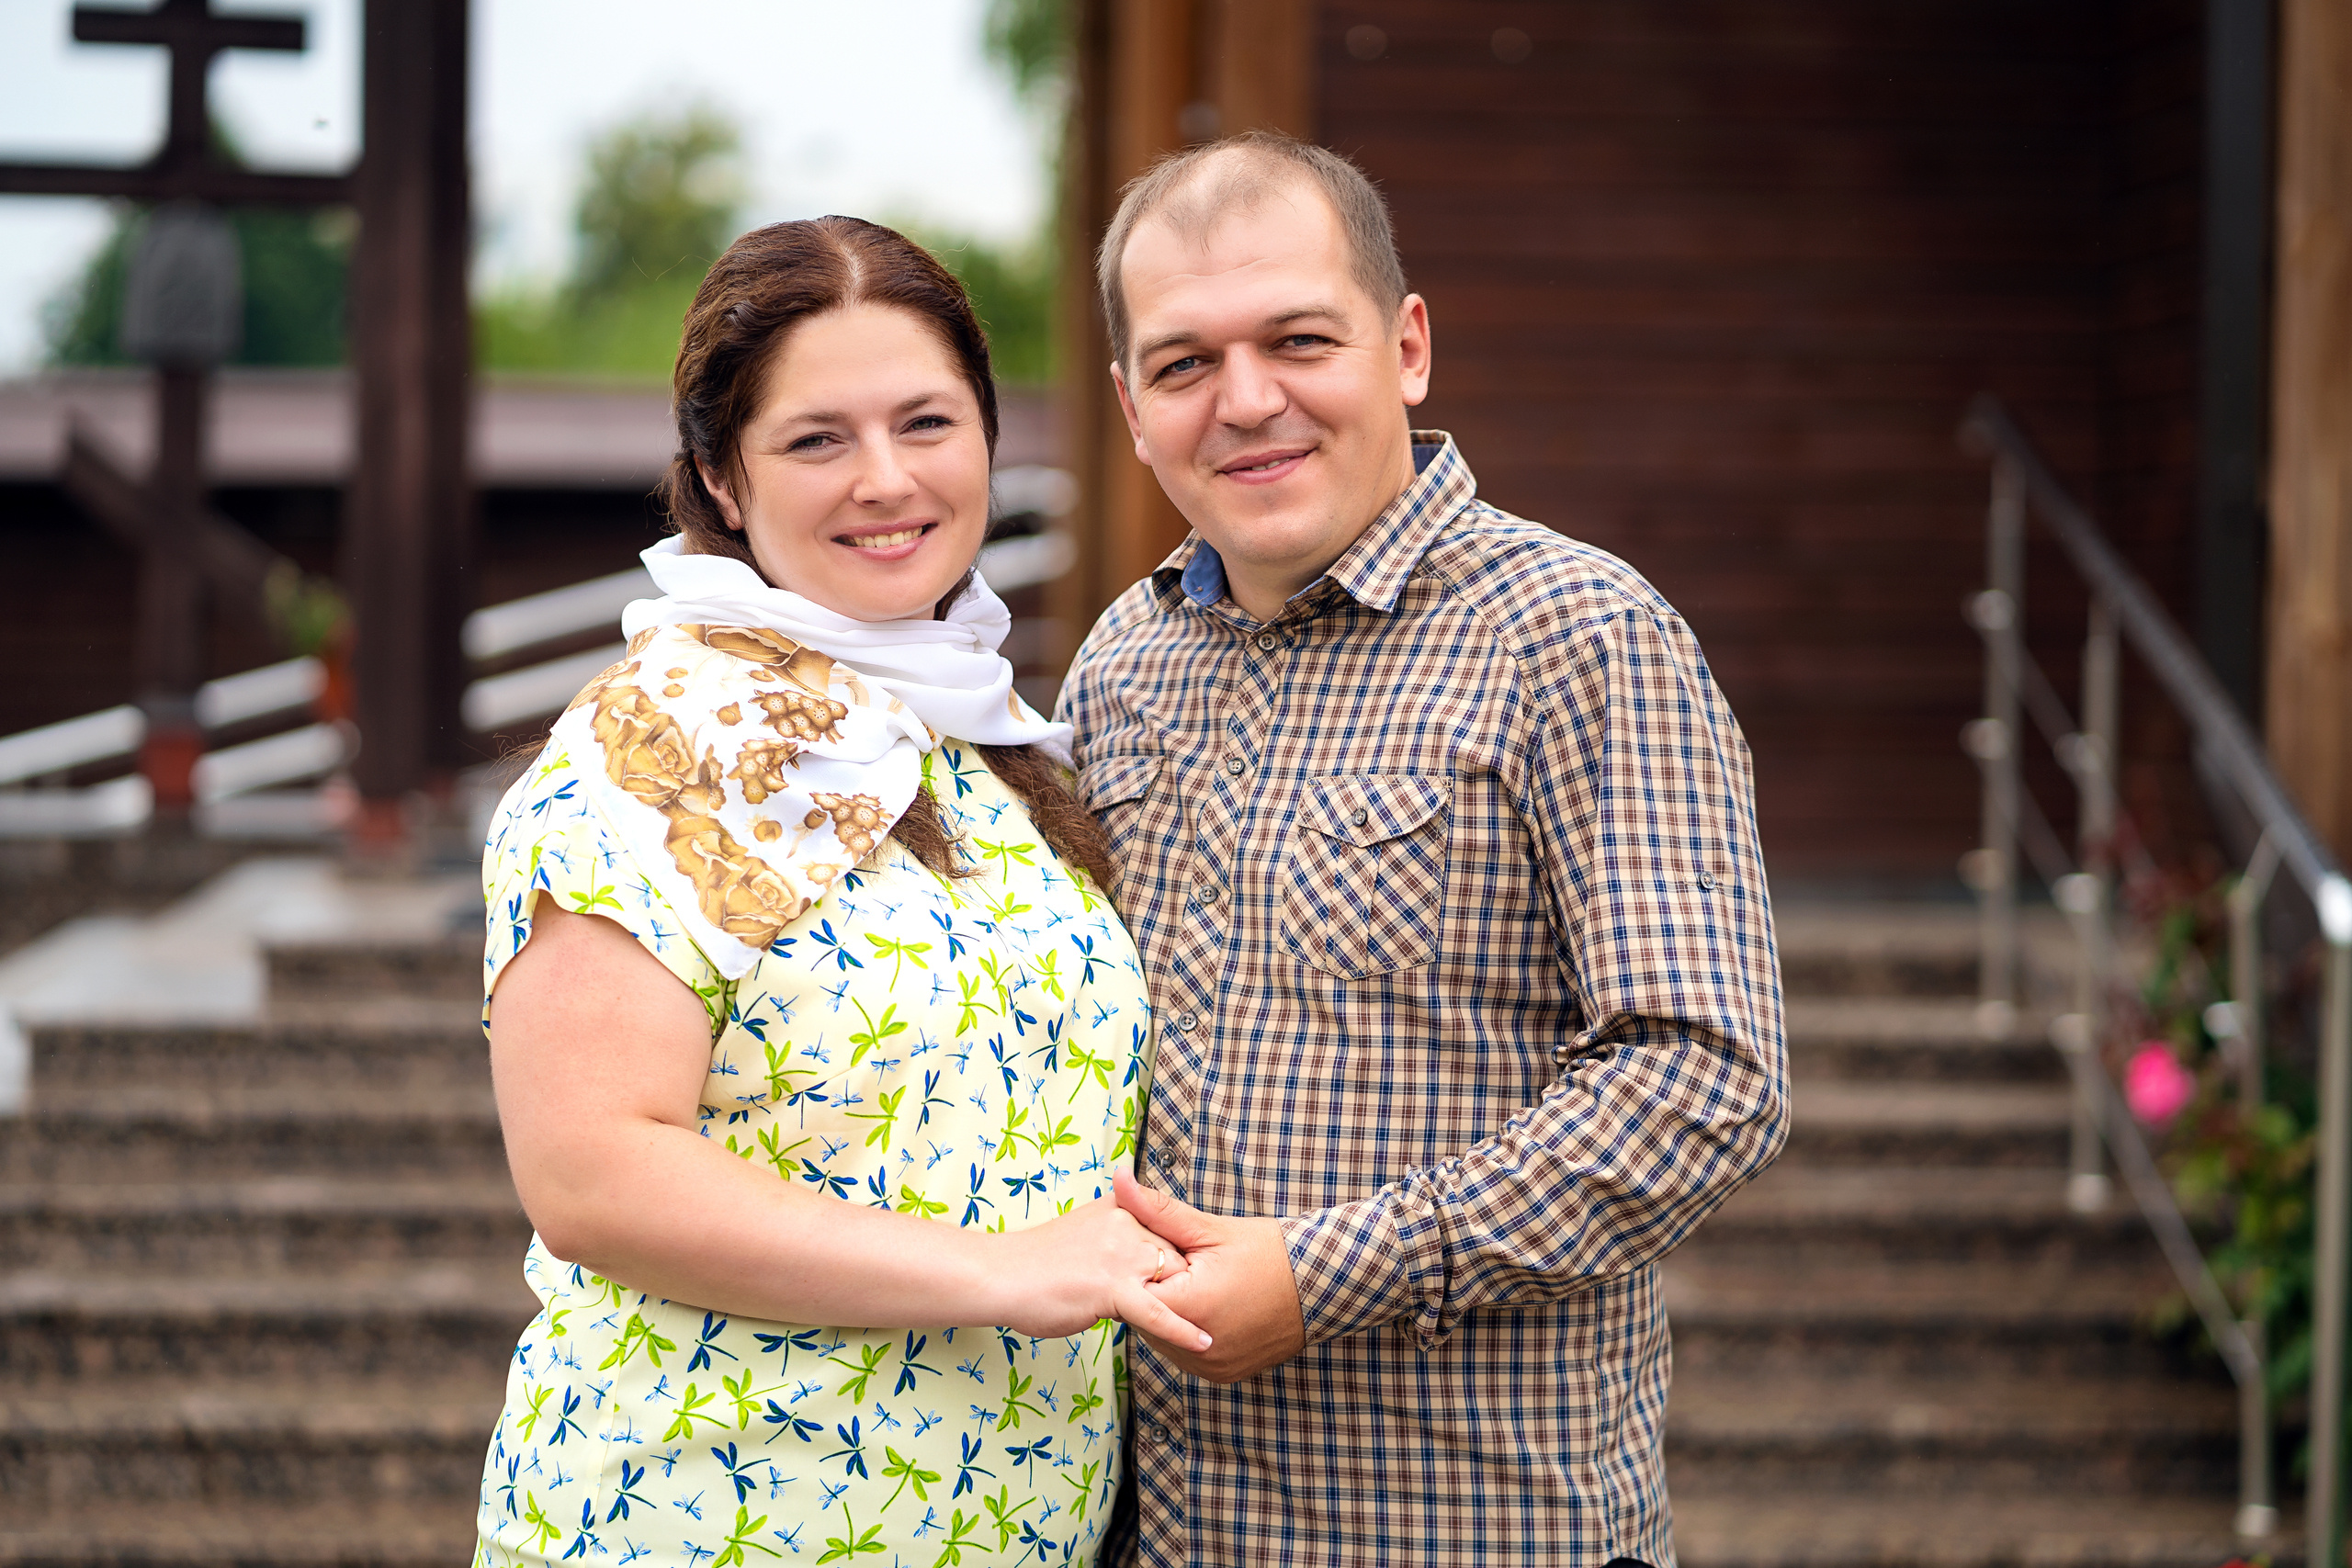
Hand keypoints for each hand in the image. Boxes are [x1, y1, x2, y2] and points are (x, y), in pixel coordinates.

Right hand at [986, 1195, 1212, 1350]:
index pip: (1169, 1231)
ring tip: (1216, 1327)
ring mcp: (1121, 1254)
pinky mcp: (1112, 1287)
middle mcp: (1126, 1223)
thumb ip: (1118, 1231)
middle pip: (1178, 1256)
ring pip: (1174, 1281)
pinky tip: (1203, 1342)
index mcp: (1121, 1207)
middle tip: (1204, 1309)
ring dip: (1189, 1305)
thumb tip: (1143, 1249)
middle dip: (1186, 1285)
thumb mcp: (1087, 1230)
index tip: (1199, 1280)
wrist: (1000, 1275)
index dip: (1179, 1262)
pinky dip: (1181, 1329)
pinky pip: (1156, 1312)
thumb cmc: (1037, 1262)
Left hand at [1114, 1170, 1306, 1383]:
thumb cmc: (1269, 1252)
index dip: (1143, 1272)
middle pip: (1148, 1321)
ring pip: (1165, 1340)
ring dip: (1171, 1316)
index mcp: (1192, 1309)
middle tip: (1182, 1269)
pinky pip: (1188, 1354)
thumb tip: (1118, 1181)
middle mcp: (1199, 1347)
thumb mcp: (1211, 1229)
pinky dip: (1189, 1334)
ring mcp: (1211, 1366)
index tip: (1159, 1256)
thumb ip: (1158, 1211)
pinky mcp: (1223, 1374)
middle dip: (1156, 1293)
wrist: (1322, 1284)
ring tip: (1198, 1288)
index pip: (1134, 1296)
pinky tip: (1209, 1309)